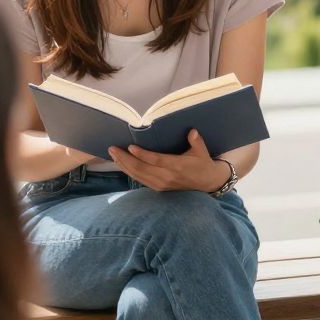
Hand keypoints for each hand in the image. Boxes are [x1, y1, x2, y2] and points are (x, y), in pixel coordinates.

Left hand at [110, 130, 231, 192]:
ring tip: (113, 154)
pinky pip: (140, 180)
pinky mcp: (158, 188)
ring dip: (124, 165)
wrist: (206, 184)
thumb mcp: (203, 152)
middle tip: (112, 148)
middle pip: (142, 169)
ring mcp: (161, 184)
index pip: (157, 160)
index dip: (143, 155)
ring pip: (138, 175)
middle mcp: (167, 177)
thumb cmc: (202, 164)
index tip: (130, 147)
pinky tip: (121, 164)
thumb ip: (197, 142)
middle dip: (125, 159)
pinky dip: (129, 172)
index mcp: (177, 166)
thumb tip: (192, 131)